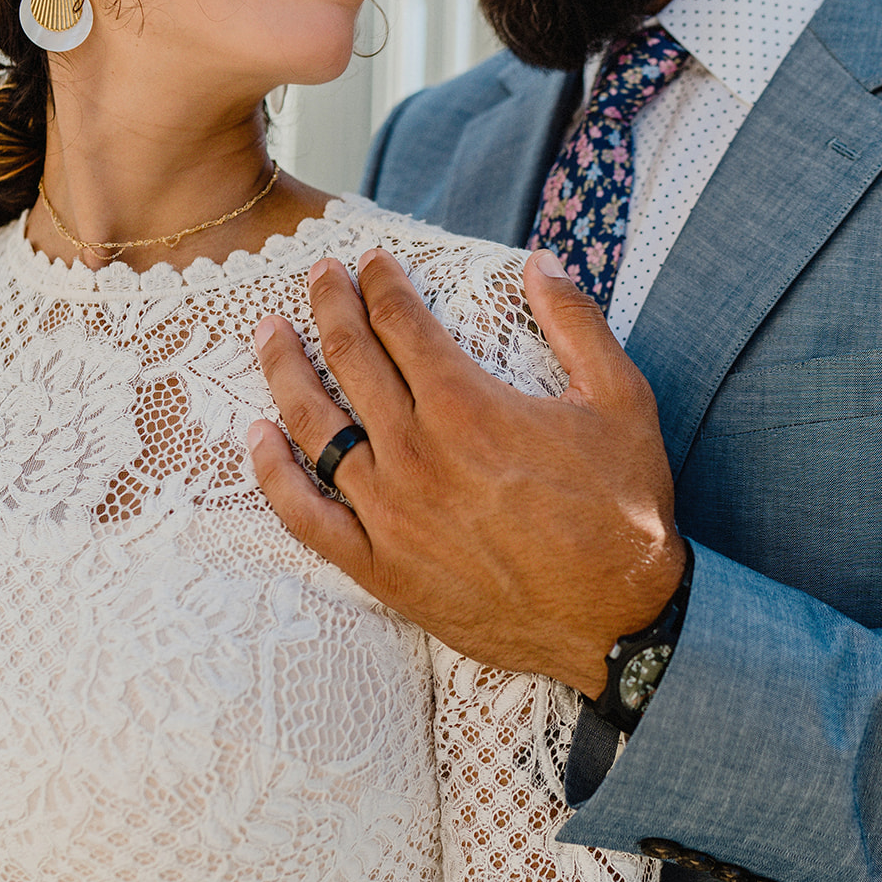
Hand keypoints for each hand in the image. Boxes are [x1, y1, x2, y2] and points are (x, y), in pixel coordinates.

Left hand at [247, 248, 686, 696]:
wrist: (619, 621)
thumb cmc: (624, 511)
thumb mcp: (622, 400)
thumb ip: (576, 322)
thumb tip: (541, 260)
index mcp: (467, 404)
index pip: (401, 321)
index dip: (380, 281)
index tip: (369, 260)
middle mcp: (415, 451)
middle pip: (351, 358)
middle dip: (329, 305)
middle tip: (318, 275)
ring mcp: (389, 513)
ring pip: (314, 426)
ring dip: (286, 370)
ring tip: (270, 335)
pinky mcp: (379, 568)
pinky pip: (305, 516)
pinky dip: (272, 474)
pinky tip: (256, 437)